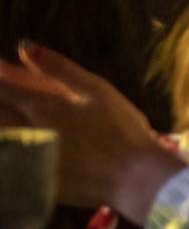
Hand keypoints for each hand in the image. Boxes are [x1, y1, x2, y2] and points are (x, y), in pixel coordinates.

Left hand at [0, 43, 182, 222]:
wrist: (134, 176)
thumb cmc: (120, 127)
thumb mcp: (96, 90)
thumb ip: (58, 68)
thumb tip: (24, 46)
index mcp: (42, 107)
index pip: (4, 89)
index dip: (0, 77)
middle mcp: (28, 133)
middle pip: (0, 116)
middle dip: (1, 102)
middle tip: (8, 96)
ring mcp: (31, 159)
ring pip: (4, 139)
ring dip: (7, 126)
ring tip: (15, 119)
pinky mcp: (36, 182)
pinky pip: (12, 164)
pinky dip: (12, 151)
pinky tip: (21, 149)